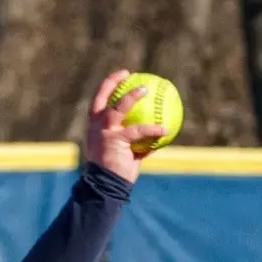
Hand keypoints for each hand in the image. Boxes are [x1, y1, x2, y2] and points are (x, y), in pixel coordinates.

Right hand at [85, 69, 167, 183]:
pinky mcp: (115, 140)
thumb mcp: (124, 152)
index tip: (122, 76)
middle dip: (112, 82)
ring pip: (118, 108)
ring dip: (132, 96)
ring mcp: (104, 132)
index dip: (109, 85)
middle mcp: (96, 126)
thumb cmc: (116, 171)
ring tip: (146, 89)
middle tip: (129, 74)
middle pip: (102, 97)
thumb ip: (135, 141)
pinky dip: (153, 129)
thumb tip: (155, 134)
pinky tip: (166, 129)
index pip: (99, 101)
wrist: (106, 186)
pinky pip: (138, 131)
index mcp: (95, 127)